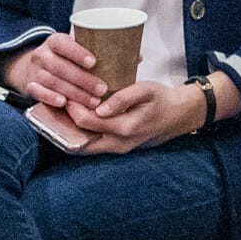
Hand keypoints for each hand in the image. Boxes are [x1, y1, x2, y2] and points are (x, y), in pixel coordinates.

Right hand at [5, 32, 106, 109]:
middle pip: (60, 66)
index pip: (63, 44)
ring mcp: (34, 71)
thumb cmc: (67, 60)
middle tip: (102, 89)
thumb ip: (98, 52)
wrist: (35, 69)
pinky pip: (37, 92)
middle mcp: (41, 55)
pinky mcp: (29, 87)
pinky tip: (64, 103)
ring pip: (52, 81)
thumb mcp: (76, 51)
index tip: (94, 62)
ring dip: (74, 92)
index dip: (77, 53)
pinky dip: (50, 97)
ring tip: (93, 101)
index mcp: (55, 42)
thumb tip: (134, 56)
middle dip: (82, 79)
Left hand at [71, 79, 204, 154]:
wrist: (179, 115)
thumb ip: (123, 98)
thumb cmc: (161, 99)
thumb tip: (100, 109)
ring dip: (71, 129)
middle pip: (78, 137)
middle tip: (61, 101)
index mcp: (124, 128)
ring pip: (83, 144)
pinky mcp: (117, 148)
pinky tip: (76, 118)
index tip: (66, 90)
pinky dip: (80, 133)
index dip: (71, 106)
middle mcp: (118, 144)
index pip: (85, 120)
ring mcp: (117, 149)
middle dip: (65, 120)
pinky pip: (92, 144)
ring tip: (65, 110)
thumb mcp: (146, 90)